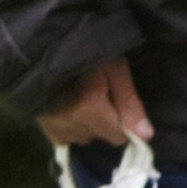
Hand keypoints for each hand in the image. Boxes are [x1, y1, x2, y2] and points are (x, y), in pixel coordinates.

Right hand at [37, 59, 151, 150]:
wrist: (48, 49)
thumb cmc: (87, 54)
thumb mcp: (115, 70)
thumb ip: (129, 103)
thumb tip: (145, 135)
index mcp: (88, 106)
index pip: (117, 136)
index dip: (124, 122)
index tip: (119, 104)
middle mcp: (68, 120)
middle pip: (100, 136)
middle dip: (105, 122)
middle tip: (98, 96)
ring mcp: (52, 125)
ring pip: (82, 138)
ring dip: (86, 125)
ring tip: (81, 99)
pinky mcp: (41, 126)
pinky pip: (63, 138)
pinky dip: (70, 128)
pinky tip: (68, 109)